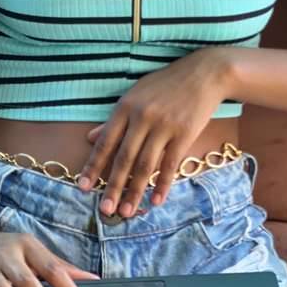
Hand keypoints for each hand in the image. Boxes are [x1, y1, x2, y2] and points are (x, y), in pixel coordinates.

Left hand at [77, 47, 232, 217]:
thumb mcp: (136, 95)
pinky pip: (170, 164)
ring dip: (135, 191)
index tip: (83, 187)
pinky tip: (156, 201)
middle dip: (113, 187)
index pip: (105, 142)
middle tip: (105, 210)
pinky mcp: (184, 133)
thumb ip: (114, 119)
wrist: (203, 74)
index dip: (93, 166)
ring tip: (127, 212)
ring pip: (145, 165)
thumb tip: (90, 138)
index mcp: (126, 106)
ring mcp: (164, 126)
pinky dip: (162, 184)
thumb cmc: (166, 84)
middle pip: (124, 158)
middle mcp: (142, 117)